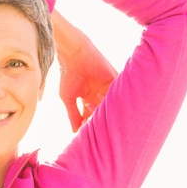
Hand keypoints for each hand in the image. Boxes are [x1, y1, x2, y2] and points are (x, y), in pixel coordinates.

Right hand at [52, 10, 117, 131]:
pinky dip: (113, 100)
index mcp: (88, 99)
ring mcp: (107, 88)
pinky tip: (106, 103)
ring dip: (104, 110)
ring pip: (110, 104)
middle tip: (94, 124)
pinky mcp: (114, 80)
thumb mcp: (68, 98)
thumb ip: (73, 114)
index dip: (89, 124)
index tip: (85, 130)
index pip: (91, 116)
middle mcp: (99, 95)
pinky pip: (118, 93)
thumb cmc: (68, 75)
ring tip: (98, 112)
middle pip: (102, 112)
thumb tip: (75, 131)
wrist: (73, 56)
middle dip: (98, 119)